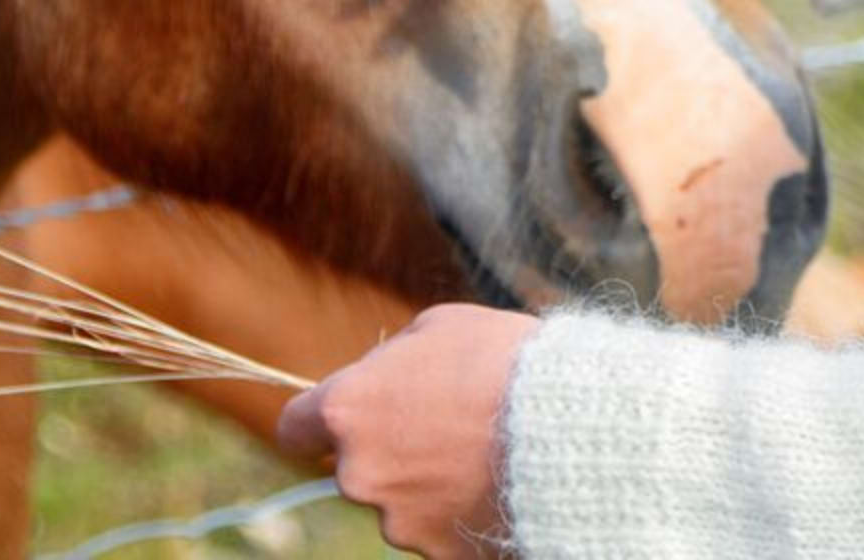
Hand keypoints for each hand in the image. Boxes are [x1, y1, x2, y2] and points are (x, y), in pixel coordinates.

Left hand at [275, 304, 535, 558]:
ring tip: (484, 454)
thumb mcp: (442, 327)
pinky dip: (460, 514)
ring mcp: (398, 523)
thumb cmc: (504, 363)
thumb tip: (385, 377)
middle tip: (445, 427)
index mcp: (349, 410)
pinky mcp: (439, 554)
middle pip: (356, 468)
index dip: (316, 423)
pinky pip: (440, 530)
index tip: (336, 423)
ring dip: (428, 484)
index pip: (294, 427)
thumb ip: (395, 358)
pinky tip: (496, 484)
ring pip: (400, 502)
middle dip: (390, 452)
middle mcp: (359, 474)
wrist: (569, 429)